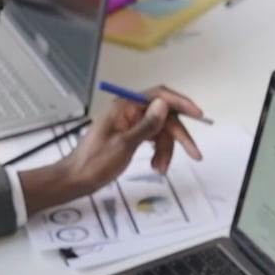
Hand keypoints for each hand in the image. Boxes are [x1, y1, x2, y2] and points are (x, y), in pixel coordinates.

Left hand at [20, 85, 206, 213]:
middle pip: (163, 117)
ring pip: (160, 131)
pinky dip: (157, 152)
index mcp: (124, 107)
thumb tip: (163, 105)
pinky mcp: (130, 136)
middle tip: (194, 153)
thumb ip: (146, 125)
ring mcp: (129, 124)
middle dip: (178, 136)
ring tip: (161, 169)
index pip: (159, 95)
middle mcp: (128, 112)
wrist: (76, 179)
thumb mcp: (124, 145)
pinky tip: (156, 166)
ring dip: (166, 150)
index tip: (198, 114)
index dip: (181, 103)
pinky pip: (152, 139)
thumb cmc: (94, 162)